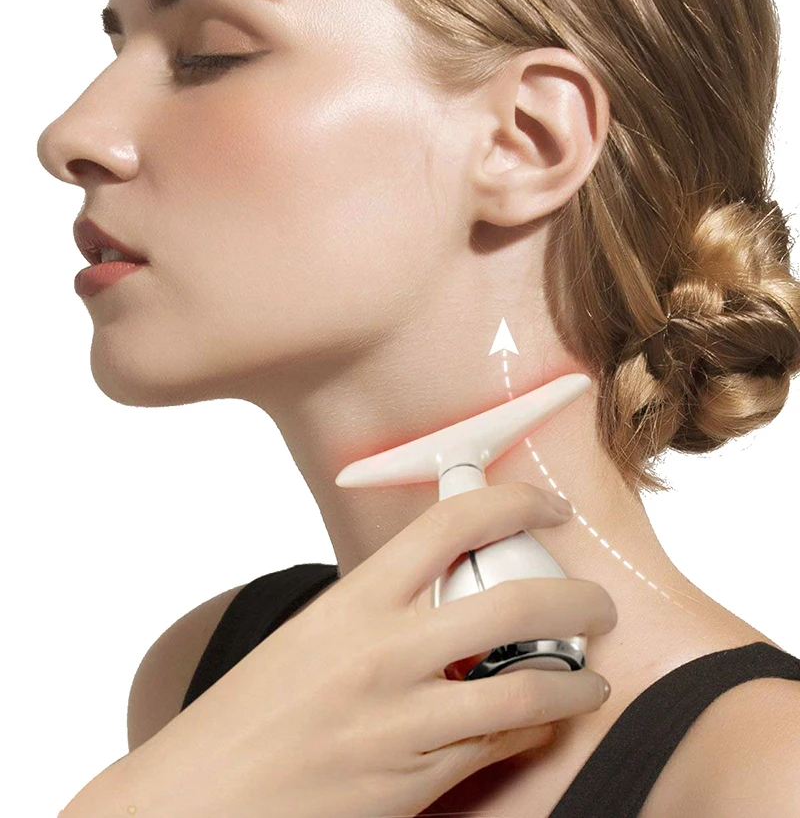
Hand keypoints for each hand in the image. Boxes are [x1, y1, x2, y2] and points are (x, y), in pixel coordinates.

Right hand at [143, 482, 617, 817]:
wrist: (197, 797)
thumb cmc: (250, 715)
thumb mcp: (312, 638)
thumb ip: (379, 609)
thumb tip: (445, 587)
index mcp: (354, 601)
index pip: (452, 523)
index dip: (514, 502)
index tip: (545, 508)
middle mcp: (384, 651)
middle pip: (514, 601)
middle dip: (577, 597)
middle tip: (597, 603)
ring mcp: (403, 719)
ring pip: (526, 685)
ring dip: (575, 678)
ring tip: (591, 676)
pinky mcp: (414, 781)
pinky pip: (499, 745)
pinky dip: (535, 727)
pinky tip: (543, 720)